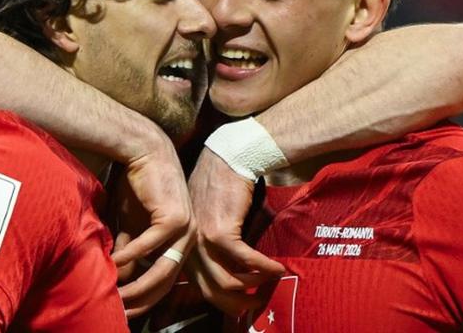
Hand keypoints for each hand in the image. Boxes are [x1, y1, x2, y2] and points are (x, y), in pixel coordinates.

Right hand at [111, 133, 194, 316]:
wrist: (145, 152)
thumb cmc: (138, 187)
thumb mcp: (132, 226)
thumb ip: (128, 252)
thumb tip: (118, 279)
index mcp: (180, 244)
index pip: (165, 283)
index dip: (143, 300)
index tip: (122, 311)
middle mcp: (188, 240)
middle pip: (165, 282)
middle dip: (140, 300)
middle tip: (117, 310)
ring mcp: (185, 229)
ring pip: (162, 269)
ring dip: (136, 284)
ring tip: (114, 294)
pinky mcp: (175, 216)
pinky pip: (151, 244)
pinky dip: (131, 254)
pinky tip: (114, 261)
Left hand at [188, 148, 284, 310]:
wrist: (228, 157)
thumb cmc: (223, 185)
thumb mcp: (210, 219)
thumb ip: (215, 245)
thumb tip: (237, 271)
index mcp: (185, 245)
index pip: (198, 285)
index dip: (222, 300)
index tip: (243, 304)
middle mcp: (189, 246)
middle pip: (211, 290)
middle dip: (237, 303)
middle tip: (258, 304)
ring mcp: (202, 240)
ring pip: (227, 281)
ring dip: (253, 286)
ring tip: (270, 281)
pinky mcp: (220, 231)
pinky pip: (245, 260)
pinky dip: (264, 267)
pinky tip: (278, 267)